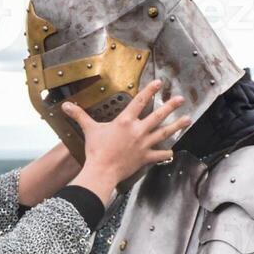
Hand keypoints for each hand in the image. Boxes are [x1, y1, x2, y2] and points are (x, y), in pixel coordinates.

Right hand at [61, 79, 190, 200]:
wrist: (102, 170)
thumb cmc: (96, 150)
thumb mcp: (89, 129)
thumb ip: (79, 115)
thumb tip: (66, 106)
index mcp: (125, 121)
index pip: (140, 101)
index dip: (150, 90)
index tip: (159, 83)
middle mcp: (138, 130)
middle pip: (157, 115)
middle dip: (170, 106)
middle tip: (180, 98)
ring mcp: (144, 144)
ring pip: (164, 133)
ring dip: (177, 125)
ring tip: (187, 119)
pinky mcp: (145, 157)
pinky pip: (159, 155)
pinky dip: (166, 153)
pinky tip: (173, 151)